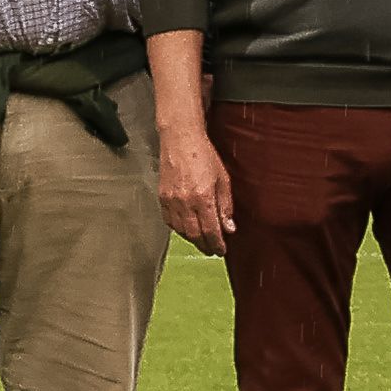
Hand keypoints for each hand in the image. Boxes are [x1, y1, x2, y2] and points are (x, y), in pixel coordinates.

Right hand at [157, 120, 238, 249]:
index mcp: (203, 198)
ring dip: (193, 239)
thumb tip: (229, 228)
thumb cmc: (204, 156)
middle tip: (212, 250)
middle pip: (195, 234)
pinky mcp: (161, 198)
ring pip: (181, 230)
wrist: (181, 140)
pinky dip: (179, 229)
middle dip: (205, 245)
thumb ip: (226, 206)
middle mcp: (185, 202)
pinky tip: (187, 229)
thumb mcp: (223, 180)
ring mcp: (171, 201)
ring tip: (202, 240)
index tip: (222, 250)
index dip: (217, 244)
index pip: (211, 230)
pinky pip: (169, 221)